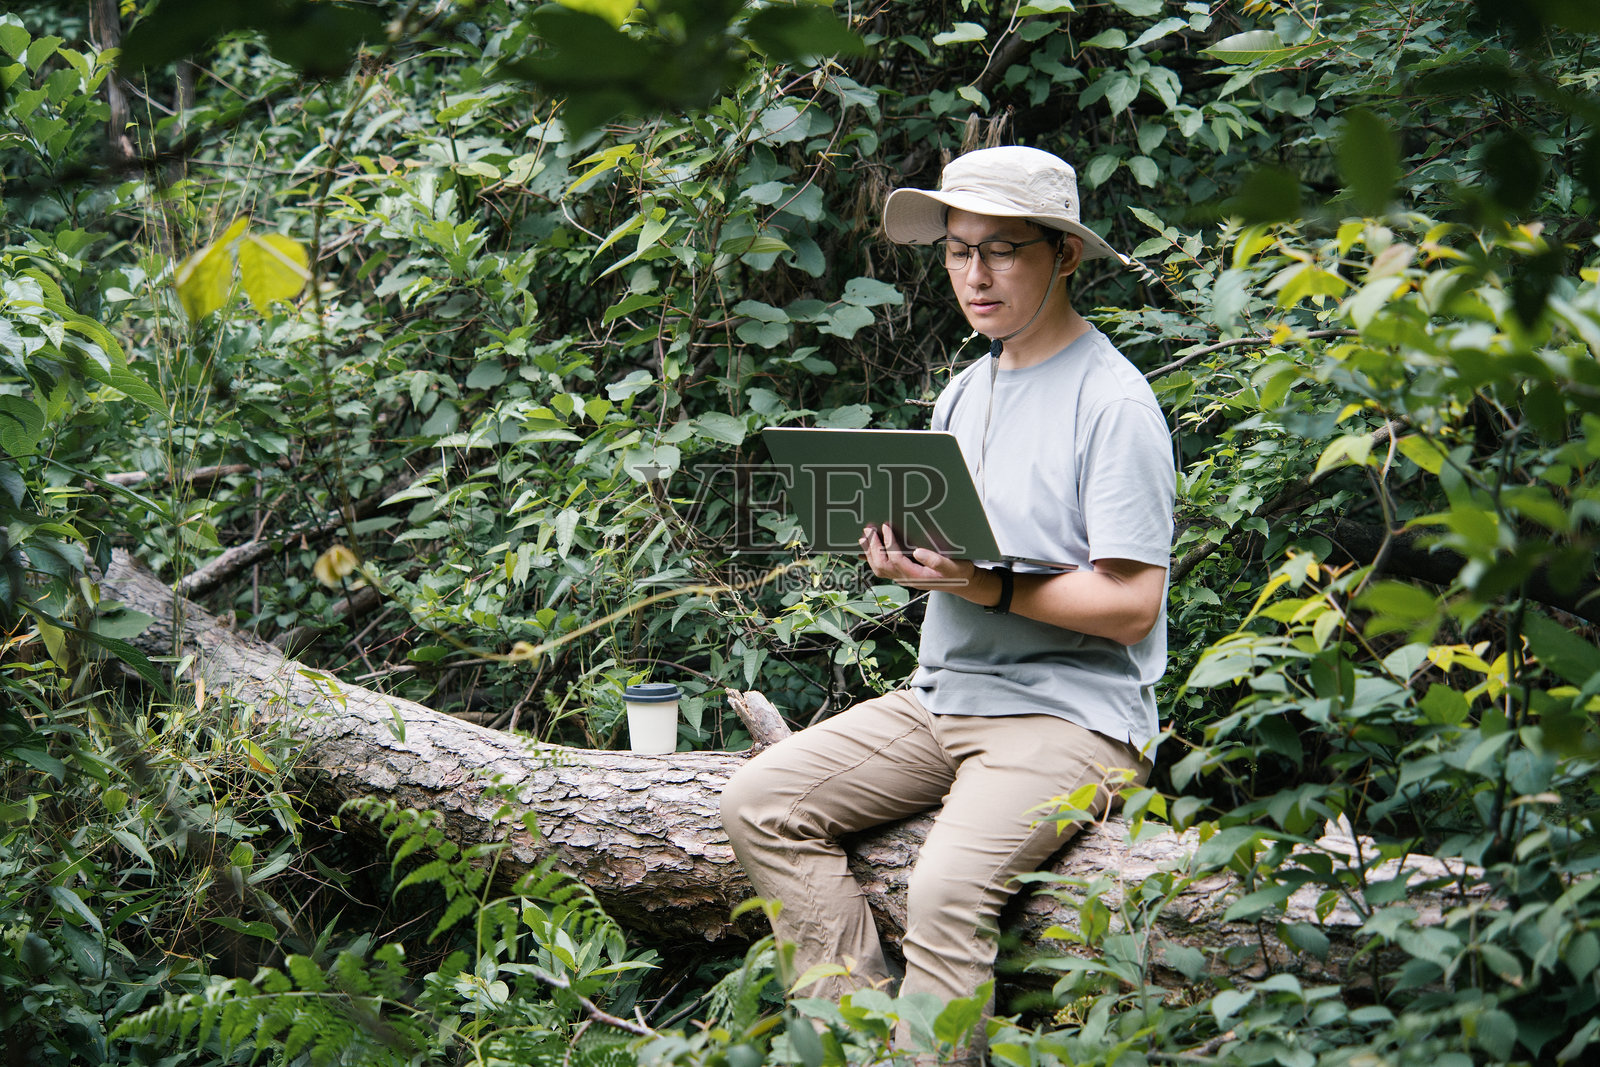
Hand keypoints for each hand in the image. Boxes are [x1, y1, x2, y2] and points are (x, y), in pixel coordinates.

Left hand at [859, 523, 976, 591]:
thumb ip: (936, 561)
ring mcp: (903, 579)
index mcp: (918, 576)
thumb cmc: (958, 572)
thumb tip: (917, 552)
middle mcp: (907, 579)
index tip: (885, 526)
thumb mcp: (952, 566)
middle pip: (883, 565)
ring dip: (869, 553)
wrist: (962, 583)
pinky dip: (872, 560)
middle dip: (874, 547)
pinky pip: (883, 569)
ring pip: (879, 569)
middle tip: (868, 530)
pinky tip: (864, 553)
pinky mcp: (903, 575)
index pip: (897, 560)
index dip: (889, 543)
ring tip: (863, 538)